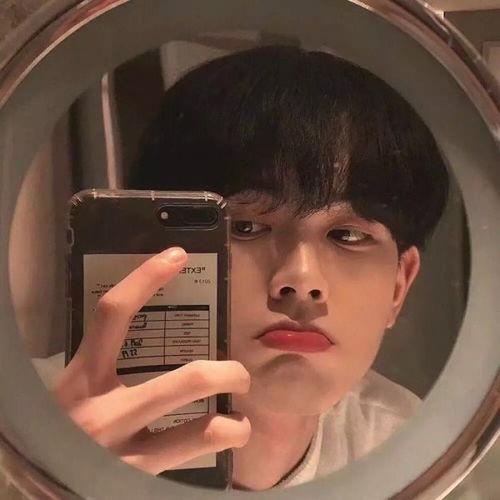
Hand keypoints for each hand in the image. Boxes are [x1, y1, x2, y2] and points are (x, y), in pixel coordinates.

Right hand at [54, 247, 250, 473]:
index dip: (145, 280)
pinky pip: (191, 461)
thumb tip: (151, 337)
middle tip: (241, 374)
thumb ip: (104, 367)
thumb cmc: (58, 428)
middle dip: (226, 374)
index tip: (177, 257)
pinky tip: (220, 446)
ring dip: (234, 426)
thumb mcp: (75, 391)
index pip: (113, 315)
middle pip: (186, 381)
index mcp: (84, 378)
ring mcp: (124, 452)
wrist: (33, 487)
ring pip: (202, 432)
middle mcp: (105, 412)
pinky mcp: (136, 482)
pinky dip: (215, 452)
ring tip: (241, 422)